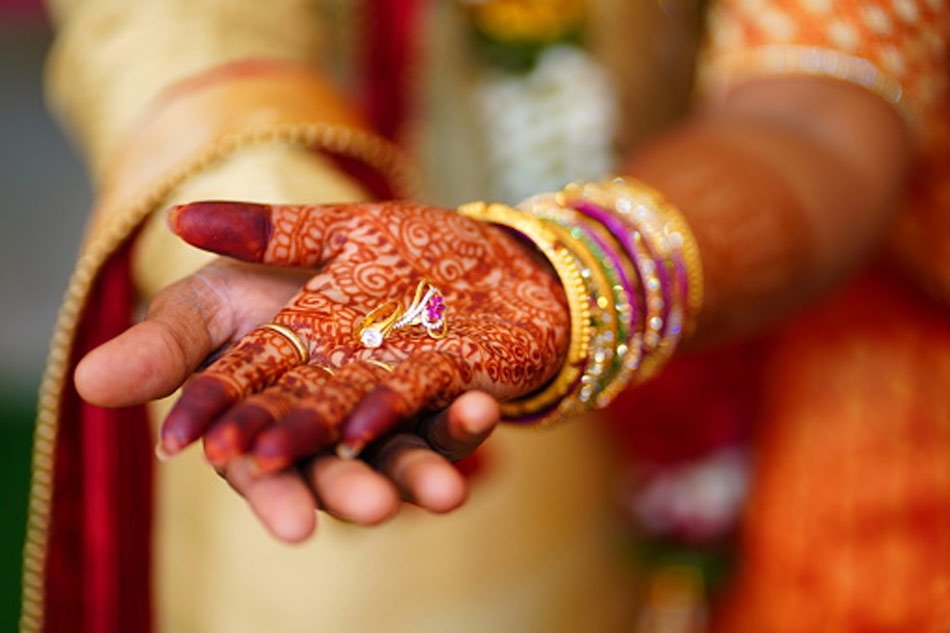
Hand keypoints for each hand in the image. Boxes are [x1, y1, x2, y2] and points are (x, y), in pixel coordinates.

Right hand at [74, 199, 567, 539]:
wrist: (420, 247)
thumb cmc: (310, 265)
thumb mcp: (236, 281)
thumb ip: (178, 331)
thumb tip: (85, 382)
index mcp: (269, 398)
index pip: (252, 446)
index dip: (251, 466)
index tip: (246, 480)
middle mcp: (329, 418)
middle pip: (329, 465)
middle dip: (341, 488)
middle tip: (353, 510)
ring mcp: (392, 414)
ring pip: (398, 459)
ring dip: (417, 477)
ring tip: (441, 493)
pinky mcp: (447, 399)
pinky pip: (456, 421)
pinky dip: (467, 421)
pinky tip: (481, 408)